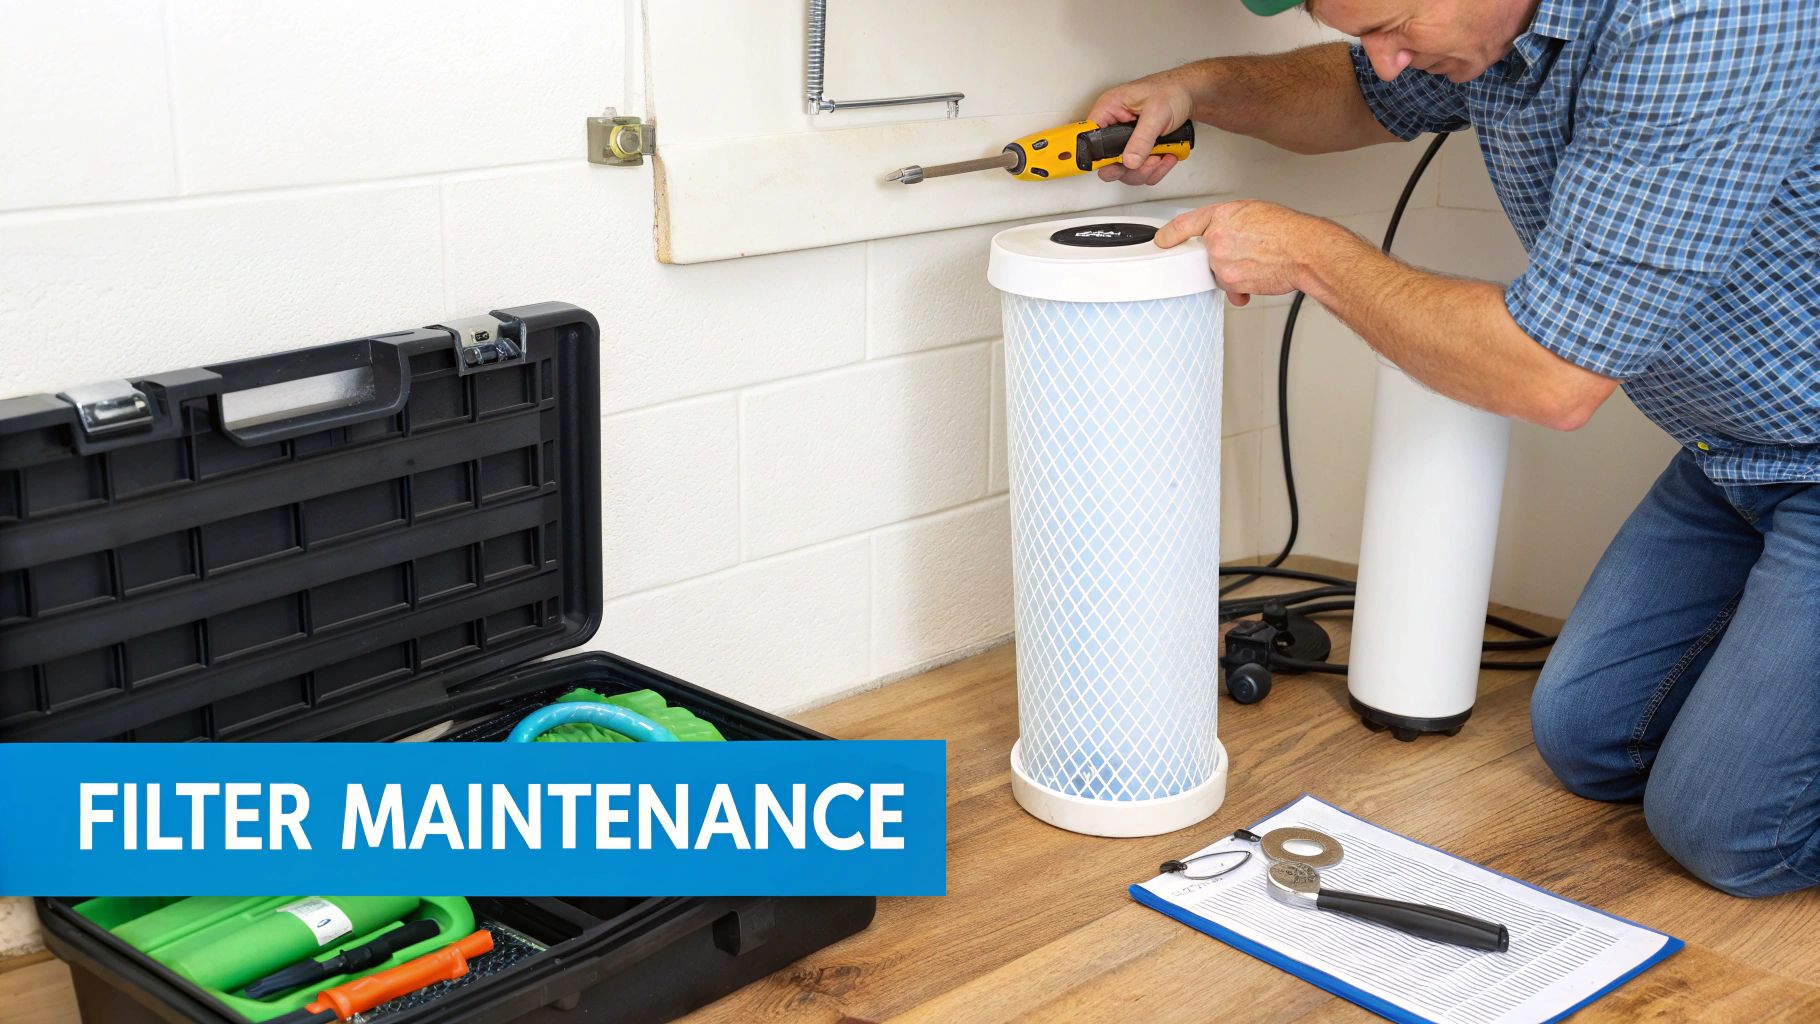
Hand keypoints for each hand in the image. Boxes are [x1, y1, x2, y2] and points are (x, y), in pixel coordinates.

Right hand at [1087, 77, 1194, 185]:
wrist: (1191, 95)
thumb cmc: (1172, 91)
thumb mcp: (1156, 113)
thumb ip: (1141, 139)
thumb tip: (1128, 161)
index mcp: (1109, 109)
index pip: (1089, 137)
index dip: (1097, 155)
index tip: (1114, 165)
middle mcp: (1113, 126)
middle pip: (1107, 162)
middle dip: (1130, 168)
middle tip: (1148, 161)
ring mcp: (1126, 140)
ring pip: (1126, 170)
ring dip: (1146, 170)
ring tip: (1161, 156)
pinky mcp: (1138, 149)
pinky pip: (1141, 170)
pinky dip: (1155, 169)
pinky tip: (1166, 156)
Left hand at [1155, 200, 1338, 305]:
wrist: (1303, 250)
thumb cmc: (1285, 230)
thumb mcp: (1252, 212)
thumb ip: (1229, 223)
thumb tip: (1221, 235)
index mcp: (1220, 216)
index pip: (1183, 225)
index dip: (1169, 235)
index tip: (1161, 241)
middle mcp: (1216, 240)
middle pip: (1205, 253)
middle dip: (1221, 255)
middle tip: (1245, 250)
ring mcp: (1222, 263)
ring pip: (1219, 272)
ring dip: (1234, 271)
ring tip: (1257, 260)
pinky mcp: (1231, 284)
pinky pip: (1231, 287)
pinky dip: (1242, 285)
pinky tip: (1258, 272)